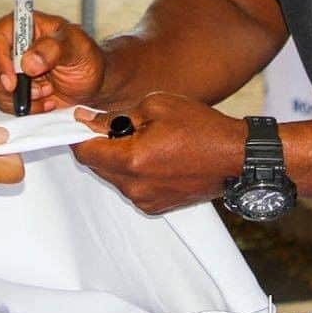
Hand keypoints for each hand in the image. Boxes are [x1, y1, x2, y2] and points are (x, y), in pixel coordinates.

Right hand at [0, 11, 105, 113]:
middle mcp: (8, 46)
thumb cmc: (84, 56)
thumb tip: (28, 62)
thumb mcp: (75, 47)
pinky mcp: (11, 89)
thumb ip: (53, 50)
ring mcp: (7, 68)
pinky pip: (4, 102)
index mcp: (20, 25)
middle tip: (38, 91)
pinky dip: (25, 107)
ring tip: (48, 90)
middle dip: (11, 85)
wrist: (92, 82)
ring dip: (21, 97)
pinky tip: (46, 100)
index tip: (12, 81)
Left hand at [71, 92, 246, 214]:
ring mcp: (146, 200)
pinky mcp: (156, 206)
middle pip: (96, 165)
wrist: (236, 157)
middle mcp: (136, 187)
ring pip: (112, 177)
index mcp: (132, 160)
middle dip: (97, 144)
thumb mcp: (155, 106)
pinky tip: (150, 154)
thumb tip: (86, 120)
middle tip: (111, 124)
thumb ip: (114, 116)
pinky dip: (130, 171)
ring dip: (115, 158)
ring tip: (139, 138)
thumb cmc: (201, 128)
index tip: (75, 123)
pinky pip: (130, 187)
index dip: (75, 135)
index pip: (85, 152)